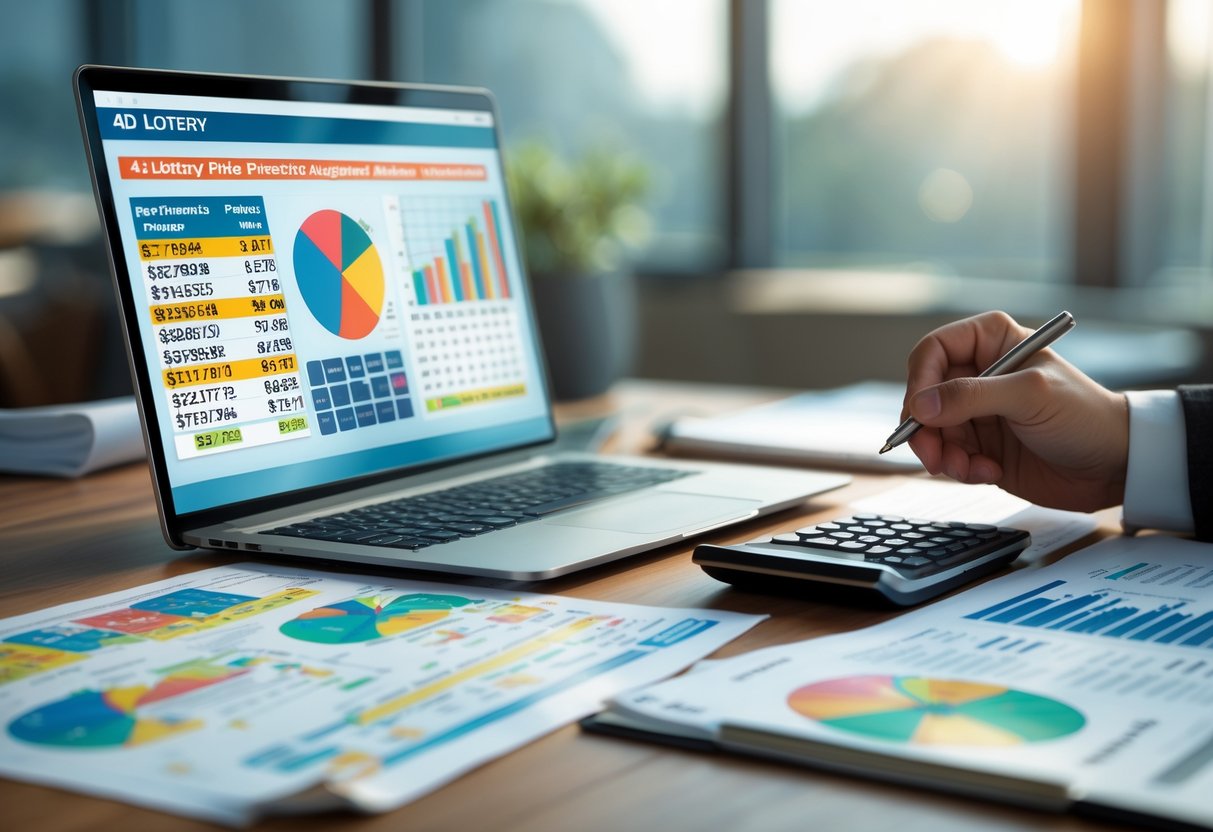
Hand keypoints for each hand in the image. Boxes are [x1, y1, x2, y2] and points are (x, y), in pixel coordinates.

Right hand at [902, 311, 1128, 511]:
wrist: (1114, 466)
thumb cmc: (1085, 416)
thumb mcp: (1029, 396)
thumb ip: (971, 396)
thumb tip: (920, 406)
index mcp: (992, 343)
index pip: (933, 351)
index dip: (920, 381)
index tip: (918, 412)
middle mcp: (979, 375)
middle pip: (924, 395)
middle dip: (925, 428)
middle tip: (932, 455)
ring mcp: (977, 412)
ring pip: (931, 430)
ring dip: (943, 454)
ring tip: (968, 468)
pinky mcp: (980, 446)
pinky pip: (948, 455)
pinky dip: (961, 468)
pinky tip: (990, 471)